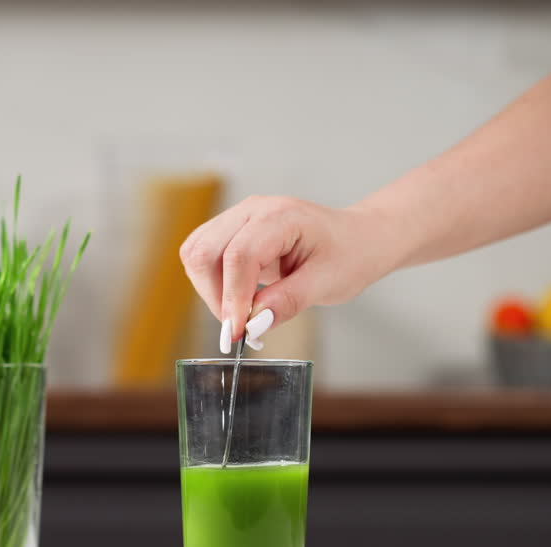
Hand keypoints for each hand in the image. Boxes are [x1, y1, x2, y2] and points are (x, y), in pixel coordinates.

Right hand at [179, 195, 399, 351]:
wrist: (355, 238)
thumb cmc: (348, 255)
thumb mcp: (327, 283)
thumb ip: (288, 301)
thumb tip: (253, 323)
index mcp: (281, 216)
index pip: (239, 255)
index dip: (233, 298)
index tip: (238, 333)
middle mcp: (253, 210)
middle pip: (205, 251)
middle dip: (216, 296)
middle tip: (240, 327)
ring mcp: (238, 217)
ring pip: (196, 253)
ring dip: (209, 290)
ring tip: (240, 312)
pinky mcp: (231, 230)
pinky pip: (202, 254)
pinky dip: (211, 283)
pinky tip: (236, 298)